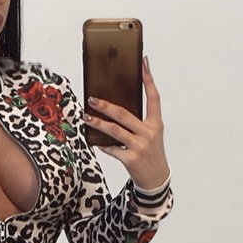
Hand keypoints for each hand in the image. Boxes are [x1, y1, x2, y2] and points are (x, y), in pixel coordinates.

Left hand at [82, 55, 168, 189]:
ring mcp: (140, 147)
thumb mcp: (150, 135)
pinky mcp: (131, 159)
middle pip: (124, 114)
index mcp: (156, 124)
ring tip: (86, 117)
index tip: (143, 62)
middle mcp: (149, 133)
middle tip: (92, 99)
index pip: (154, 97)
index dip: (149, 79)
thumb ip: (138, 122)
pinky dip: (103, 145)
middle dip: (106, 106)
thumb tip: (115, 108)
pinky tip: (95, 141)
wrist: (156, 179)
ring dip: (98, 123)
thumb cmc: (150, 153)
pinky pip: (112, 149)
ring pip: (114, 131)